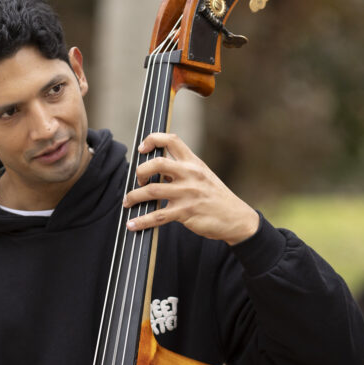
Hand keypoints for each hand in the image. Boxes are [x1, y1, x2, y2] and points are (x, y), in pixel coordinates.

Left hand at [123, 132, 258, 244]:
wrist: (235, 218)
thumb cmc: (216, 197)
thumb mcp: (203, 175)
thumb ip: (182, 170)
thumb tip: (157, 170)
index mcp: (193, 162)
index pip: (171, 140)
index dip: (152, 140)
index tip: (142, 148)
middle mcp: (190, 174)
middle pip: (157, 163)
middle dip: (140, 171)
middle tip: (137, 181)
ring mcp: (187, 193)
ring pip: (152, 190)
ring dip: (134, 197)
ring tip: (128, 202)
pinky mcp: (185, 212)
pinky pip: (157, 216)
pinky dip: (142, 221)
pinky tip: (132, 225)